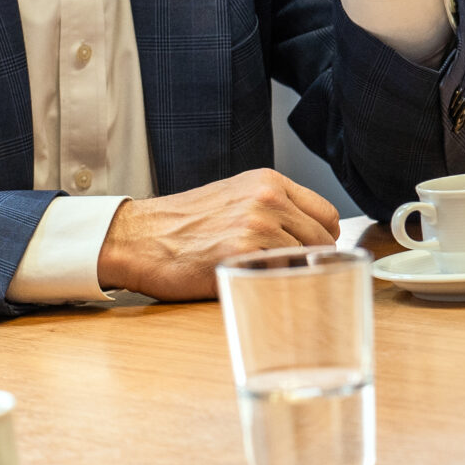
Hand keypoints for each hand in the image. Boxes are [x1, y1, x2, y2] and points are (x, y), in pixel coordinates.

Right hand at [98, 169, 340, 299]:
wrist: (138, 239)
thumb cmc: (181, 226)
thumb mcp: (232, 198)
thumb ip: (272, 207)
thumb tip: (311, 235)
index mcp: (267, 181)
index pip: (327, 214)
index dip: (320, 238)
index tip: (307, 251)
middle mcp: (267, 197)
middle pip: (322, 240)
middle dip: (307, 260)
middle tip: (277, 269)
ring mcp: (257, 225)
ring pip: (305, 261)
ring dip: (287, 273)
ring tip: (255, 273)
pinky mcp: (243, 253)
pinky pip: (281, 276)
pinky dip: (269, 283)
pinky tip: (245, 279)